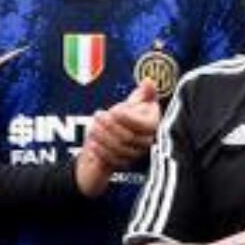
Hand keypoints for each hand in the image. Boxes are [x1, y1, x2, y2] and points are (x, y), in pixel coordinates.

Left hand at [76, 80, 161, 195]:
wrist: (111, 141)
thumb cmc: (122, 121)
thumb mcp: (132, 104)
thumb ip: (142, 94)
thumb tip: (149, 81)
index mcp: (152, 124)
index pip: (144, 125)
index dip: (127, 118)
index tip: (113, 111)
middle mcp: (147, 141)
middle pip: (129, 136)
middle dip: (110, 125)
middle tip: (98, 116)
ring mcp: (136, 154)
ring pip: (119, 148)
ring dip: (103, 137)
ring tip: (93, 128)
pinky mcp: (124, 164)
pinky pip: (112, 160)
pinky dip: (100, 151)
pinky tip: (93, 143)